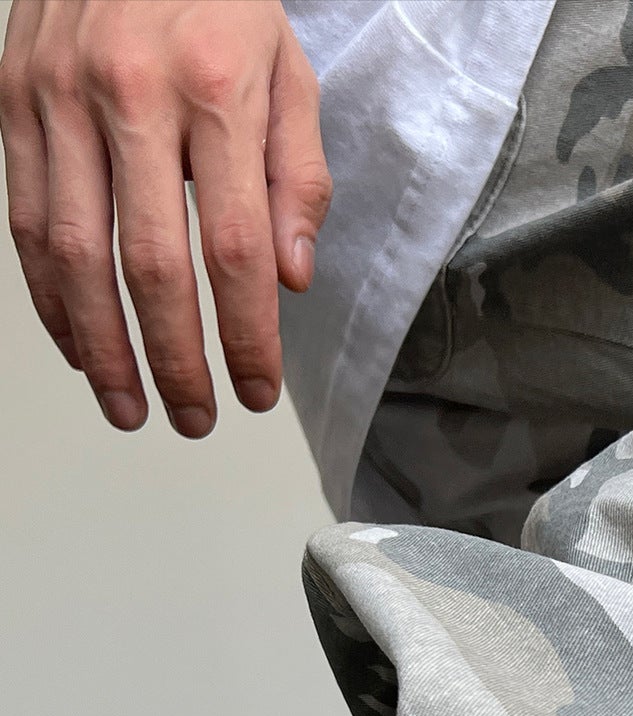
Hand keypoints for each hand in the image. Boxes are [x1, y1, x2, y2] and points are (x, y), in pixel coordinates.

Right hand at [0, 0, 330, 435]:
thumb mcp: (288, 72)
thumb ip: (296, 178)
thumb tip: (291, 279)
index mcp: (216, 89)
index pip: (234, 248)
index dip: (246, 335)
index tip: (256, 389)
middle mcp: (131, 94)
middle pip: (150, 265)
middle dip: (174, 360)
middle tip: (194, 418)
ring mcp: (60, 97)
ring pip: (73, 254)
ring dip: (102, 347)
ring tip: (129, 406)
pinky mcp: (13, 99)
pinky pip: (25, 220)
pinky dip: (51, 296)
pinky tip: (79, 344)